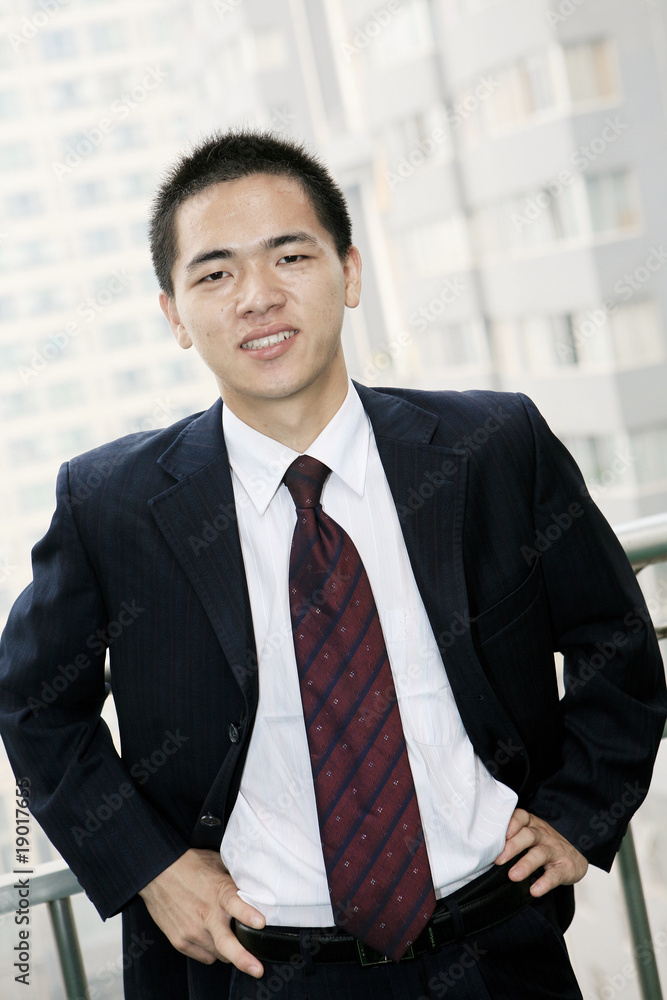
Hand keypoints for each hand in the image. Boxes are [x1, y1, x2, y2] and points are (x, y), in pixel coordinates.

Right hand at [138, 848, 265, 976]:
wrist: (157, 873)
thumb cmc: (189, 866)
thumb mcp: (217, 864)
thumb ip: (235, 880)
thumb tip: (255, 887)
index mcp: (218, 892)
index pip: (235, 904)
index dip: (248, 914)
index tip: (260, 923)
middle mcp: (206, 914)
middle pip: (226, 943)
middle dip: (243, 958)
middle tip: (257, 969)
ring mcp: (192, 931)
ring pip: (220, 954)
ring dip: (228, 950)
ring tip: (230, 938)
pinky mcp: (180, 941)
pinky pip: (205, 956)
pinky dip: (212, 951)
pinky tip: (211, 937)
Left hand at [494, 808, 587, 896]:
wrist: (575, 860)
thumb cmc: (543, 846)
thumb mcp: (529, 836)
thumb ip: (511, 838)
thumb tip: (483, 850)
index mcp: (532, 825)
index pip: (521, 817)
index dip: (510, 824)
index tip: (497, 835)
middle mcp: (543, 834)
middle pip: (528, 835)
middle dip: (512, 847)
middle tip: (498, 860)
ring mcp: (555, 850)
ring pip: (540, 853)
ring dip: (525, 864)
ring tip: (513, 876)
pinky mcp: (565, 868)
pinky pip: (555, 875)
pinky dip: (544, 883)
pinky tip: (534, 890)